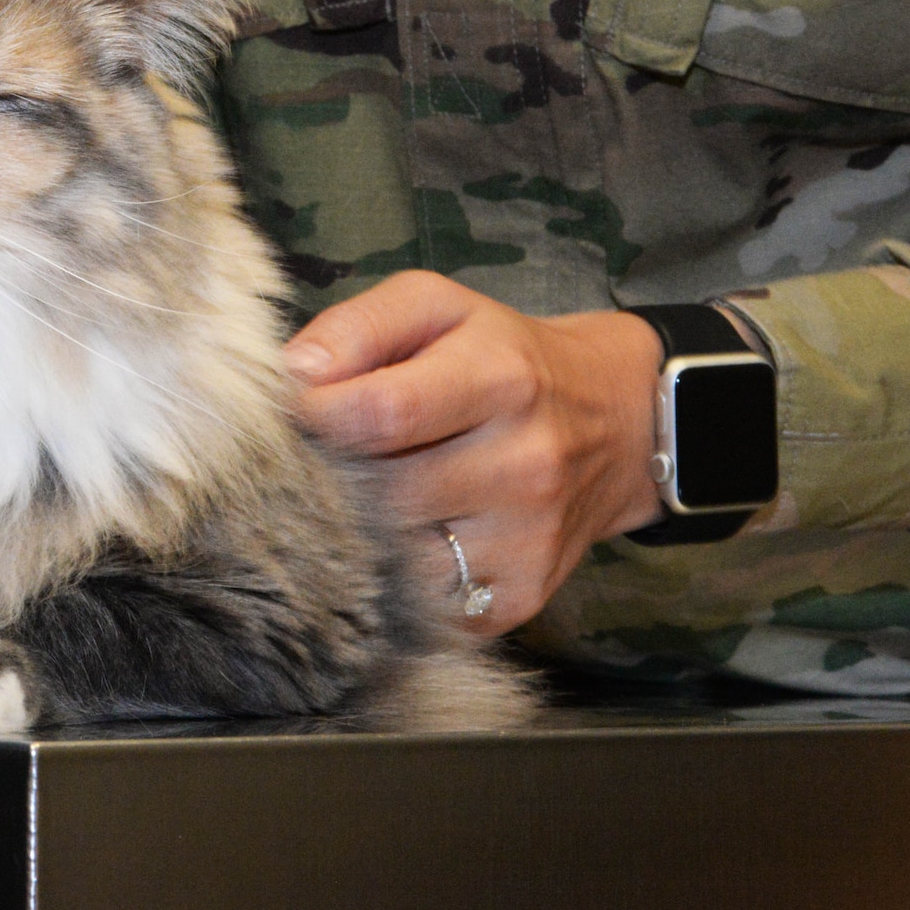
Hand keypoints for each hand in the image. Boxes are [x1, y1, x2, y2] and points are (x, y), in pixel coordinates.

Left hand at [284, 272, 665, 632]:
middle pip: (382, 493)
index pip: (381, 412)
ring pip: (396, 557)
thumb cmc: (502, 355)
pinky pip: (425, 603)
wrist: (617, 422)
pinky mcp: (522, 597)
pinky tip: (406, 536)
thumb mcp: (436, 306)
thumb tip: (292, 375)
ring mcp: (527, 539)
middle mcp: (523, 463)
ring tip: (363, 496)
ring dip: (361, 533)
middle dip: (334, 477)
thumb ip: (357, 327)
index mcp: (500, 379)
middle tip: (322, 459)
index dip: (316, 416)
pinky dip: (398, 576)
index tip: (292, 415)